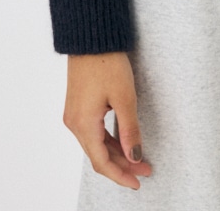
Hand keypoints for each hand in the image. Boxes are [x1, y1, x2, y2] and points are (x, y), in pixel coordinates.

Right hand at [63, 51, 153, 189]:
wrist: (90, 37)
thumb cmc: (106, 62)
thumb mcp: (124, 97)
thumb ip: (129, 130)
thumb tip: (135, 156)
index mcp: (83, 124)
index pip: (102, 162)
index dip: (120, 175)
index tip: (138, 182)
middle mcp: (74, 123)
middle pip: (98, 155)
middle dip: (122, 165)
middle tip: (145, 169)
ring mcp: (74, 114)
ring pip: (96, 144)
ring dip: (116, 153)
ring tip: (138, 158)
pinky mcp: (78, 106)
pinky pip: (93, 131)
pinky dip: (108, 140)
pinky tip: (123, 142)